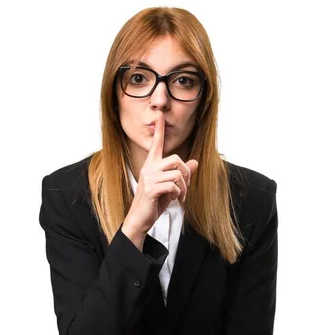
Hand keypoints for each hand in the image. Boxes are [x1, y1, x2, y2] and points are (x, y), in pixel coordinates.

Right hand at [124, 111, 198, 234]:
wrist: (140, 219)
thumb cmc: (153, 203)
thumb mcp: (170, 187)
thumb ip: (181, 174)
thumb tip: (195, 162)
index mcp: (151, 165)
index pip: (157, 144)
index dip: (159, 129)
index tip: (160, 115)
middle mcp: (149, 168)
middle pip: (176, 159)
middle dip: (186, 173)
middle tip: (185, 187)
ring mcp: (149, 178)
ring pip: (177, 174)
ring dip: (184, 187)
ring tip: (180, 196)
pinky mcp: (151, 189)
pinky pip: (173, 185)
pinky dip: (178, 194)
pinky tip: (173, 200)